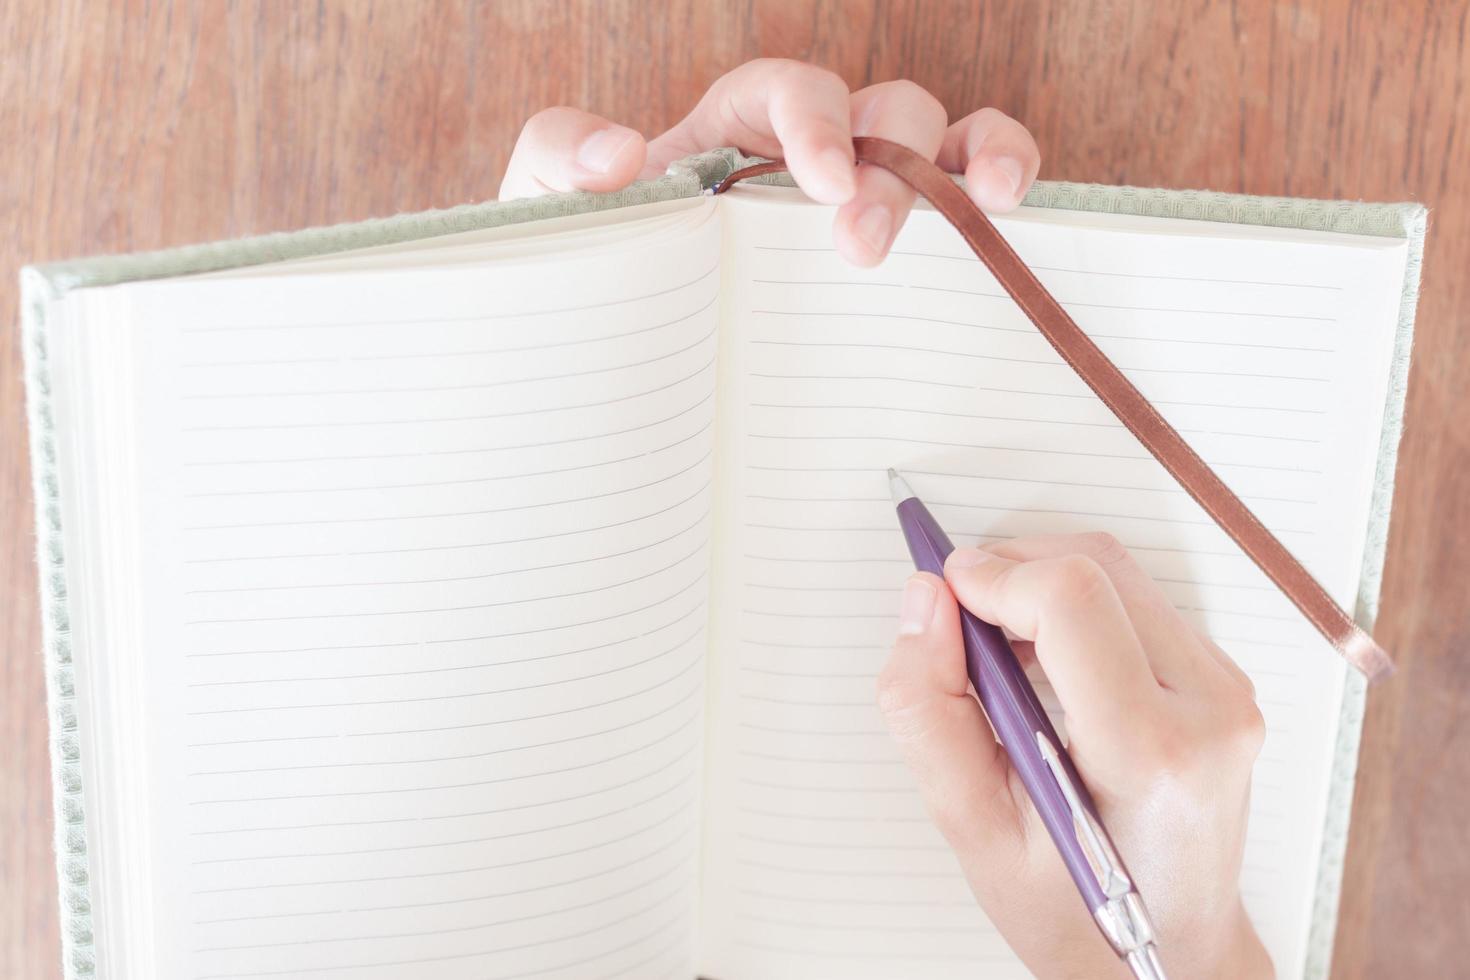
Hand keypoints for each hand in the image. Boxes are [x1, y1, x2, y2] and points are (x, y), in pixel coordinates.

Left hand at [500, 58, 1039, 265]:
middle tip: (859, 247)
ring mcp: (865, 197)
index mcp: (736, 128)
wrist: (618, 347)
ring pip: (946, 143)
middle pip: (883, 114)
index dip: (814, 121)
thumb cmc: (599, 266)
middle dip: (888, 169)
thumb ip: (559, 161)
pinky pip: (967, 197)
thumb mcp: (549, 209)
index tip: (823, 183)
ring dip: (974, 162)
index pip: (787, 92)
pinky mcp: (900, 256)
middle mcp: (812, 152)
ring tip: (994, 203)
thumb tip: (618, 154)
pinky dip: (1000, 182)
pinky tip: (1013, 219)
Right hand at [878, 532, 1273, 979]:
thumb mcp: (974, 829)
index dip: (992, 576)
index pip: (1072, 600)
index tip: (943, 593)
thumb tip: (924, 603)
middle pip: (1096, 567)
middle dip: (1011, 570)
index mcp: (1150, 755)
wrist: (1173, 952)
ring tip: (997, 654)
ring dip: (1041, 588)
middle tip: (957, 619)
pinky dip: (1075, 608)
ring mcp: (1227, 690)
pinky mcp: (1224, 679)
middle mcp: (1209, 710)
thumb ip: (929, 710)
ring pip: (1118, 572)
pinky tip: (1043, 665)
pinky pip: (1138, 600)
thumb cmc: (1076, 912)